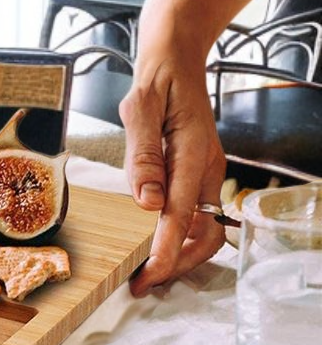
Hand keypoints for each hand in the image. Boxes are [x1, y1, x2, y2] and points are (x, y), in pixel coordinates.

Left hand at [119, 57, 226, 296]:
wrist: (176, 61)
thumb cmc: (157, 81)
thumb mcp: (139, 108)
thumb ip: (142, 155)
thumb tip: (147, 201)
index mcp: (192, 154)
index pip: (180, 215)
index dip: (164, 251)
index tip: (147, 275)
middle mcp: (204, 169)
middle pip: (203, 234)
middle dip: (175, 264)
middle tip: (141, 283)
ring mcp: (203, 174)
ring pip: (203, 230)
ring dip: (178, 256)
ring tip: (145, 273)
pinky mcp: (195, 176)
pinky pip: (194, 217)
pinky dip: (177, 239)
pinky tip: (153, 247)